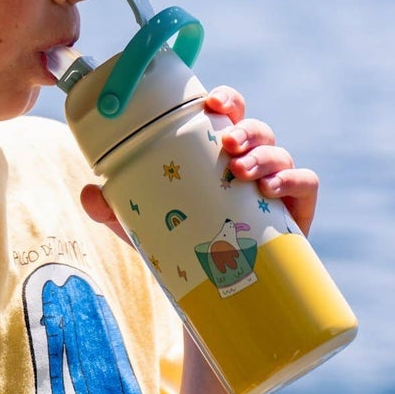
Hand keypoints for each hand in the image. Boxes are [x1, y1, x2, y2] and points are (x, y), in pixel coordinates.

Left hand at [79, 87, 318, 241]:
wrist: (216, 294)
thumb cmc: (183, 244)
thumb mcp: (143, 226)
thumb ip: (114, 208)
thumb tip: (88, 192)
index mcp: (217, 154)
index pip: (228, 112)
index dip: (225, 99)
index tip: (211, 102)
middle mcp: (250, 163)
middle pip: (256, 128)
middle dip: (244, 128)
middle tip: (226, 143)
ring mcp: (276, 186)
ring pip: (279, 153)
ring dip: (264, 155)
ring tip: (242, 172)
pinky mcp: (297, 212)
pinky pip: (305, 184)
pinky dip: (292, 180)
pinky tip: (271, 190)